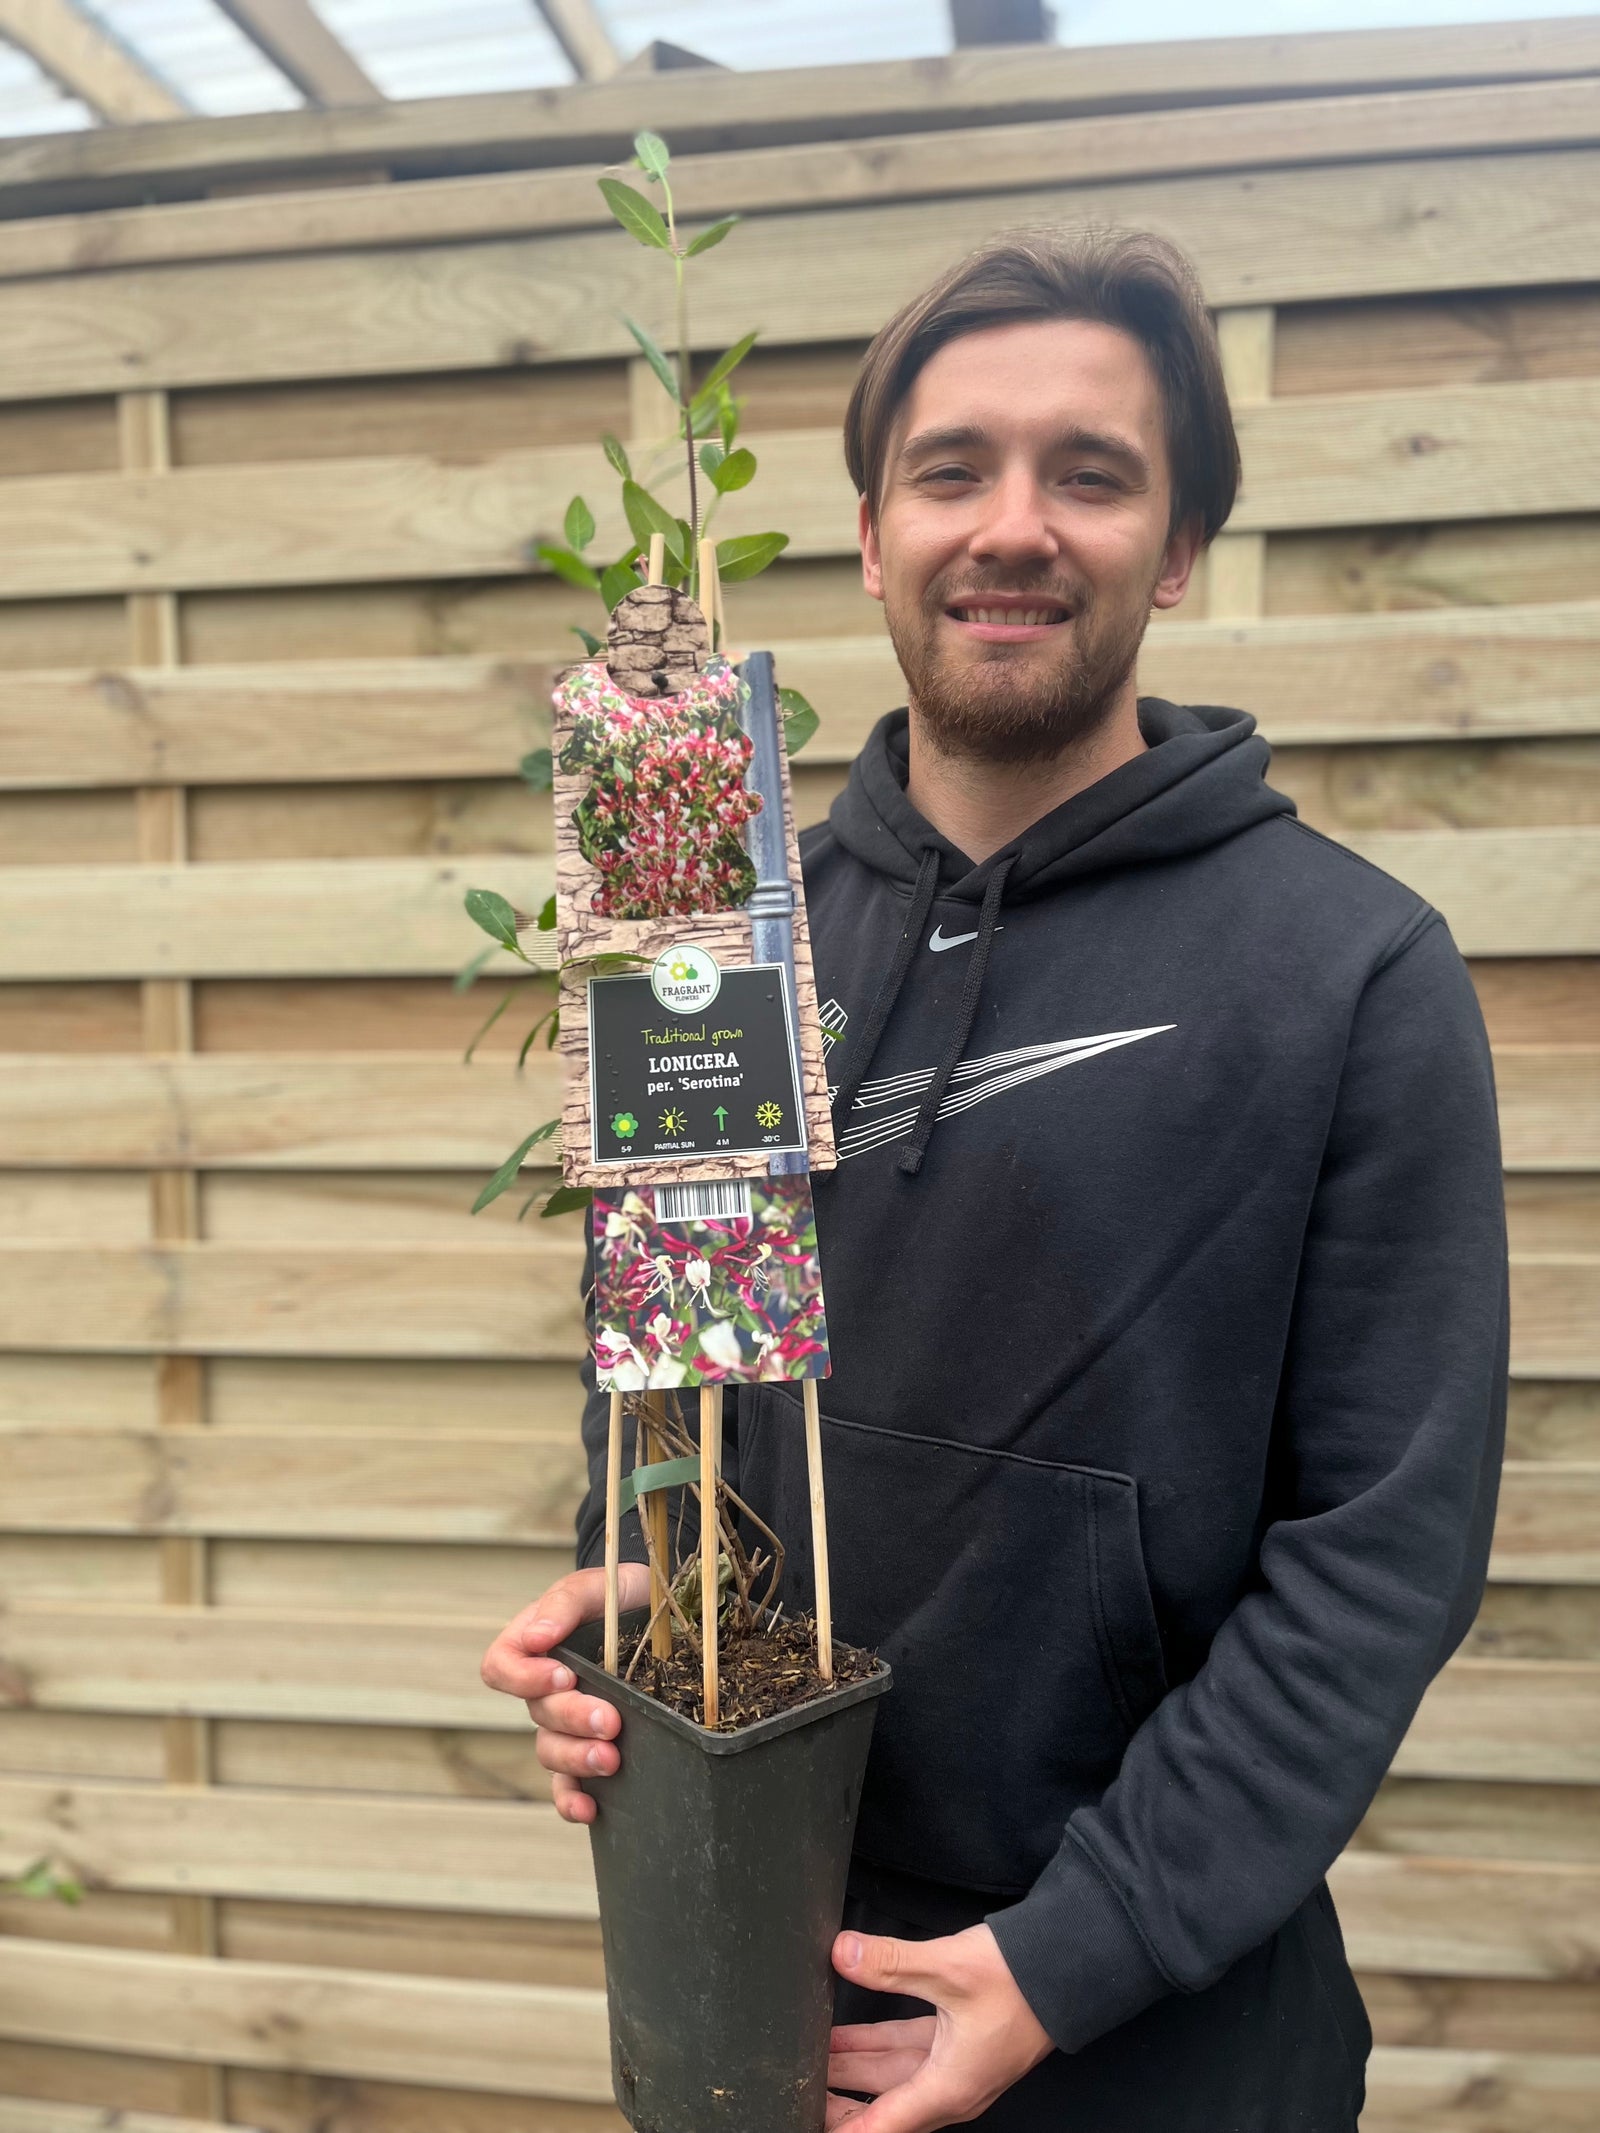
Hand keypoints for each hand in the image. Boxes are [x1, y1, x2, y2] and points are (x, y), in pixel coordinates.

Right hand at [480, 1566, 650, 1823]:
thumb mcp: (593, 1585)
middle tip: (609, 1720)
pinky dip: (573, 1800)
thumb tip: (537, 1637)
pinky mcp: (591, 1745)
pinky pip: (569, 1784)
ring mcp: (566, 1722)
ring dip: (577, 1759)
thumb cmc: (617, 1592)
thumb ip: (563, 1604)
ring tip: (611, 1758)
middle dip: (572, 1720)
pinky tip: (590, 1809)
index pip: (501, 1667)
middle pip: (538, 1715)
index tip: (562, 1675)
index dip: (524, 1679)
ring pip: (552, 1752)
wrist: (658, 1608)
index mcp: (532, 1646)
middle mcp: (544, 1689)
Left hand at [826, 1924, 1053, 2129]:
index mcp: (947, 2089)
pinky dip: (875, 2046)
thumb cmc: (1020, 1980)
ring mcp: (956, 2066)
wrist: (1070, 1964)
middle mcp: (950, 2089)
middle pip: (882, 2109)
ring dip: (853, 2070)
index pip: (881, 2126)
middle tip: (798, 2091)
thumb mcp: (948, 1968)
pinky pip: (906, 2055)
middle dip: (840, 2102)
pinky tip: (846, 2034)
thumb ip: (890, 1963)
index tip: (809, 2122)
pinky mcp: (959, 2042)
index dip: (844, 2130)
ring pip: (891, 2078)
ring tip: (808, 2058)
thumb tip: (843, 1953)